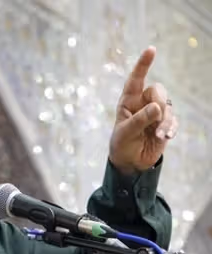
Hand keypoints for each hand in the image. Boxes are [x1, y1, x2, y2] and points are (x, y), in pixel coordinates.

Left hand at [109, 46, 178, 174]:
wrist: (130, 161)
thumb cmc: (122, 144)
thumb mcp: (125, 133)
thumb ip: (139, 120)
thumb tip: (157, 108)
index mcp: (128, 101)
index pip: (136, 80)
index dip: (143, 65)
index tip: (151, 49)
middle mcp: (143, 103)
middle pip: (158, 91)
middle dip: (159, 103)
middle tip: (155, 118)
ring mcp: (156, 113)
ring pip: (168, 107)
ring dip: (165, 121)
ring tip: (158, 135)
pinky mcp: (165, 124)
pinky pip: (174, 120)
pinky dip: (171, 128)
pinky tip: (165, 137)